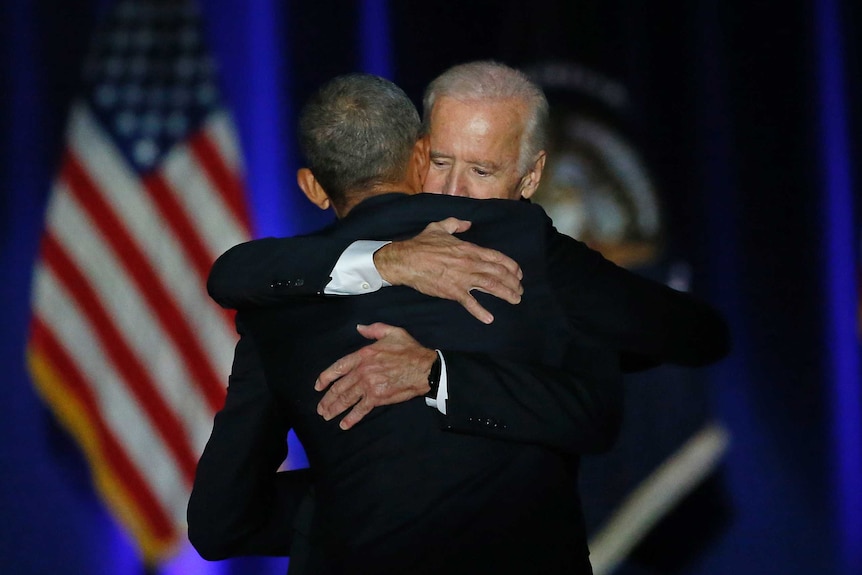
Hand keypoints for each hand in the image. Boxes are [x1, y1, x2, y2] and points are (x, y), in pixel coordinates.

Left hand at [315, 323, 437, 429]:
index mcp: (363, 355)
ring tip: (326, 415)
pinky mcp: (378, 397)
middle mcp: (362, 371)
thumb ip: (373, 329)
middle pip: (340, 387)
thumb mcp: (392, 332)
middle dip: (328, 399)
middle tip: (321, 408)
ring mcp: (369, 385)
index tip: (318, 386)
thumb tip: (359, 328)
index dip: (325, 378)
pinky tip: (343, 424)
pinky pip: (361, 409)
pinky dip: (351, 418)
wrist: (424, 368)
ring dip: (335, 408)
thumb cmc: (409, 350)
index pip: (338, 367)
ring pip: (347, 399)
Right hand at [373, 218, 522, 323]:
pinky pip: (470, 302)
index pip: (497, 257)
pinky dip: (480, 311)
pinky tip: (489, 318)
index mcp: (469, 249)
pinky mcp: (452, 291)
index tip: (519, 273)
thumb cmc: (421, 243)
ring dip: (506, 293)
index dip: (511, 266)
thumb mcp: (440, 227)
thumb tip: (467, 223)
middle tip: (520, 289)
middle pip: (498, 273)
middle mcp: (470, 263)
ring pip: (491, 286)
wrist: (406, 260)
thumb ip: (456, 224)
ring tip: (515, 299)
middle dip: (513, 282)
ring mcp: (462, 278)